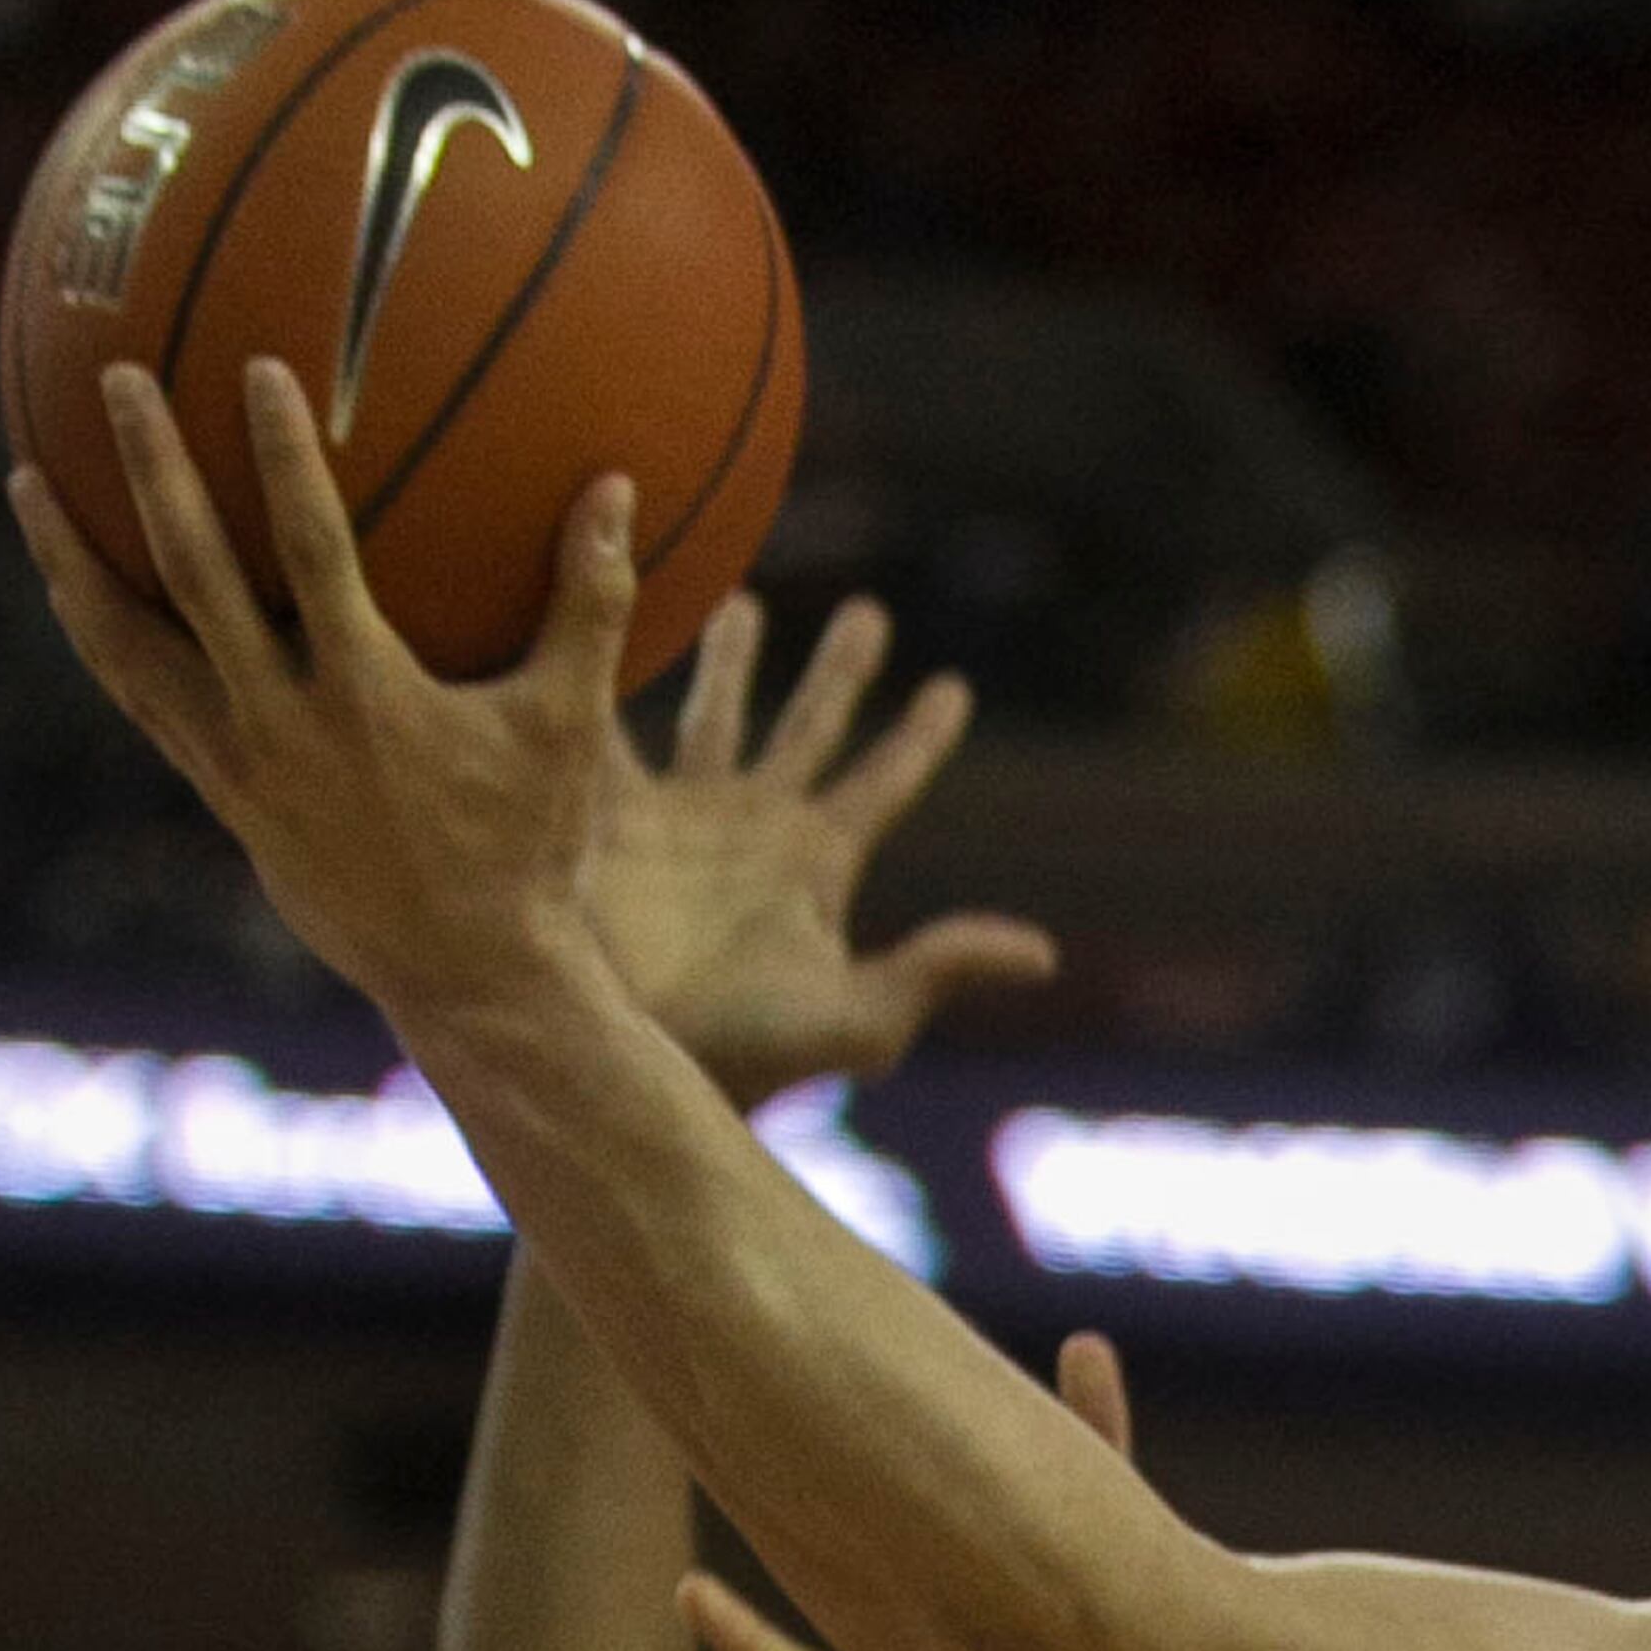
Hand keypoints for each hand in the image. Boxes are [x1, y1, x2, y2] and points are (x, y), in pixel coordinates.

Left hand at [11, 354, 631, 1022]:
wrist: (469, 983)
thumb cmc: (529, 852)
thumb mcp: (569, 732)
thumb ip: (589, 607)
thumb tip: (617, 488)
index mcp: (367, 701)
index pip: (311, 554)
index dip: (282, 459)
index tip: (258, 369)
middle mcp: (284, 730)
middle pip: (192, 580)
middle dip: (152, 472)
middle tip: (119, 377)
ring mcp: (240, 769)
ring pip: (131, 650)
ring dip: (75, 561)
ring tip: (29, 477)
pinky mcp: (223, 798)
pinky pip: (141, 700)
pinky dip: (102, 635)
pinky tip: (75, 584)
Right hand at [583, 602, 1054, 1108]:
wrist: (619, 1055)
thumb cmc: (743, 1055)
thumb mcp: (859, 1020)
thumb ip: (940, 971)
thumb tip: (1043, 955)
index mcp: (816, 862)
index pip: (885, 782)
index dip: (921, 737)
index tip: (955, 689)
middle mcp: (755, 828)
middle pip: (811, 725)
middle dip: (840, 672)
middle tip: (869, 612)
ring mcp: (681, 818)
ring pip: (713, 710)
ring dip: (728, 653)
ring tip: (740, 595)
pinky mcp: (606, 812)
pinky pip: (614, 719)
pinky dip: (617, 669)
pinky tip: (619, 609)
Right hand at [687, 1341, 1218, 1650]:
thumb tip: (1244, 1624)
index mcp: (1090, 1648)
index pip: (1090, 1513)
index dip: (1091, 1430)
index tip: (1086, 1350)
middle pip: (962, 1521)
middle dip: (936, 1436)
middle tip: (900, 1330)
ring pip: (870, 1583)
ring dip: (830, 1513)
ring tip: (776, 1426)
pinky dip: (745, 1642)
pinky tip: (690, 1593)